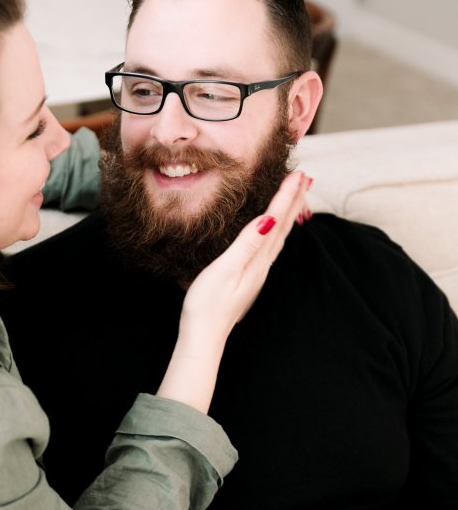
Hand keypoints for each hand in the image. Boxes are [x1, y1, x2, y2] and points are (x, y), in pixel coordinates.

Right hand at [181, 170, 311, 340]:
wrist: (204, 335)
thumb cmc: (207, 304)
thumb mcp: (224, 270)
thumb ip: (247, 245)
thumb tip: (269, 219)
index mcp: (257, 260)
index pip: (275, 220)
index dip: (286, 195)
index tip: (298, 173)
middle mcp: (262, 265)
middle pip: (283, 227)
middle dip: (294, 201)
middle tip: (305, 178)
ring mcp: (257, 273)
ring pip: (279, 237)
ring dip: (288, 214)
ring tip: (296, 197)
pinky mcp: (249, 278)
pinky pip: (270, 247)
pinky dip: (276, 230)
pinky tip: (273, 229)